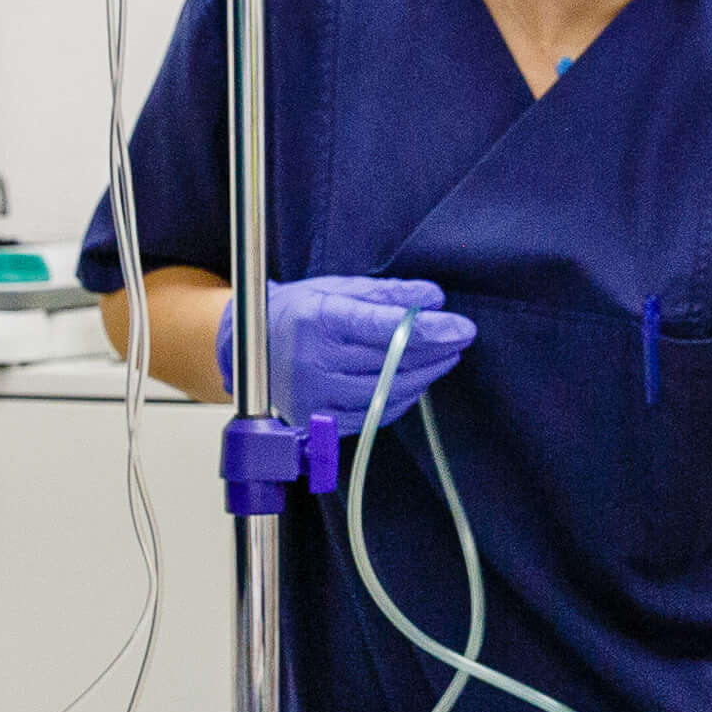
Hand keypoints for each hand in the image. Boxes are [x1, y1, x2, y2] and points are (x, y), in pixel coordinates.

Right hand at [226, 272, 472, 430]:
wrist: (249, 346)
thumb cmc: (299, 312)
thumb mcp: (338, 288)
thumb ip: (388, 294)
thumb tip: (433, 298)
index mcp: (318, 320)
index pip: (383, 327)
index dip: (429, 330)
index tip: (462, 328)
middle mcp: (313, 361)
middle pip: (391, 362)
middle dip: (434, 351)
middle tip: (459, 338)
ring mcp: (314, 396)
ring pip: (387, 392)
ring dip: (423, 376)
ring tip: (442, 358)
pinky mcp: (317, 422)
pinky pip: (373, 415)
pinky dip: (399, 399)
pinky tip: (412, 382)